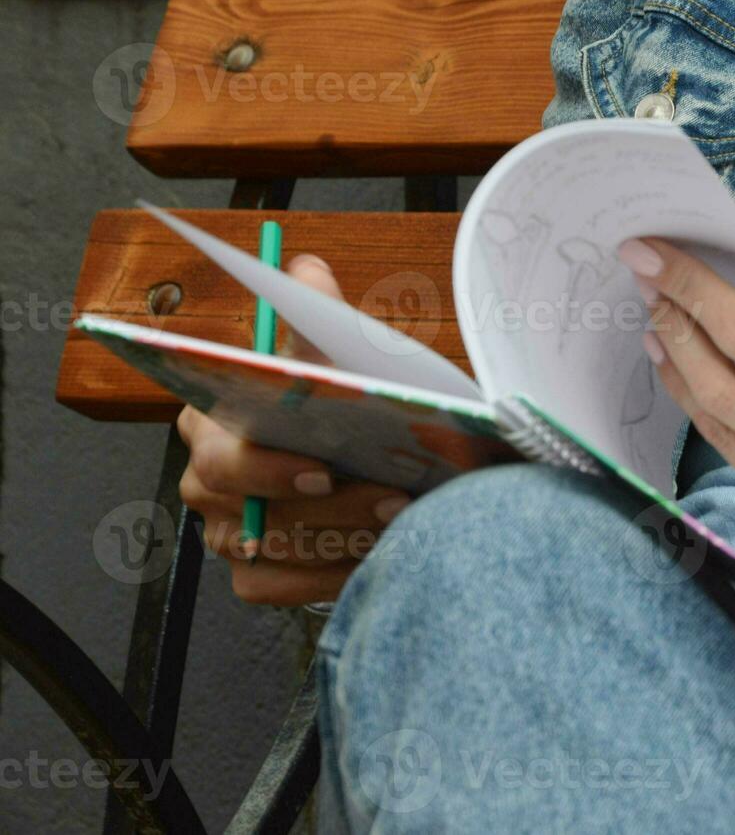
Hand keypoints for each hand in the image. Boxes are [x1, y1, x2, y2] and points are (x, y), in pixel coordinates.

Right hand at [177, 255, 412, 605]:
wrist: (362, 456)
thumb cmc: (340, 403)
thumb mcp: (334, 358)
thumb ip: (319, 318)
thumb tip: (306, 271)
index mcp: (212, 420)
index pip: (222, 451)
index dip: (269, 467)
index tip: (324, 469)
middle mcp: (206, 480)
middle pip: (246, 506)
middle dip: (328, 505)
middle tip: (391, 497)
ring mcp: (226, 532)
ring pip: (272, 549)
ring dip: (343, 537)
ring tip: (405, 518)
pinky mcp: (252, 575)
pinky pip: (281, 586)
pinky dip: (331, 575)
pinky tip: (380, 556)